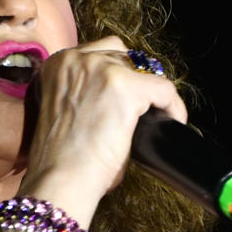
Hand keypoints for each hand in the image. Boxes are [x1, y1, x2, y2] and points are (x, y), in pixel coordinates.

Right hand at [19, 37, 187, 217]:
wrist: (60, 179)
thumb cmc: (60, 160)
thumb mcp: (67, 111)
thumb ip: (88, 95)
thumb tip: (120, 100)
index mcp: (58, 63)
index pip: (101, 52)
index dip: (120, 75)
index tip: (129, 98)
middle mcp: (77, 58)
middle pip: (124, 56)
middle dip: (136, 82)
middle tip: (145, 109)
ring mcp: (101, 69)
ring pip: (145, 70)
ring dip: (153, 93)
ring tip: (159, 118)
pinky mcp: (125, 87)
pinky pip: (164, 88)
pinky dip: (173, 106)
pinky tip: (172, 123)